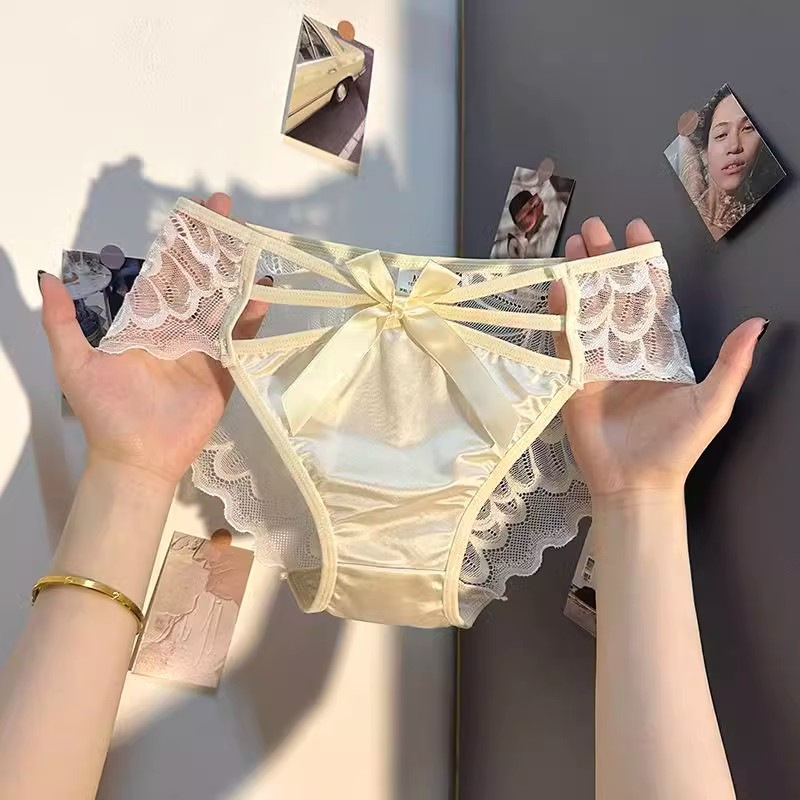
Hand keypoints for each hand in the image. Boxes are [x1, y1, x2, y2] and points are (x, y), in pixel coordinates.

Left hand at [41, 193, 267, 486]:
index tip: (196, 211)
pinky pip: (239, 337)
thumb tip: (48, 276)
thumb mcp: (75, 363)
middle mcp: (175, 325)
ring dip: (237, 272)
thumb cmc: (105, 411)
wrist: (136, 456)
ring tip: (253, 244)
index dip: (180, 240)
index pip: (164, 269)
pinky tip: (262, 293)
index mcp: (144, 318)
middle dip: (214, 244)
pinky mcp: (223, 367)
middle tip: (229, 212)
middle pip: (199, 277)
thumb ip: (63, 321)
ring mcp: (202, 345)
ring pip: (223, 300)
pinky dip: (251, 316)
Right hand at [552, 217, 764, 498]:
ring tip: (572, 245)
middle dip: (605, 259)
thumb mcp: (713, 402)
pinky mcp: (574, 378)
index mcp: (660, 349)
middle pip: (615, 293)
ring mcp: (597, 362)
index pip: (652, 294)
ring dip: (580, 277)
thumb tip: (760, 321)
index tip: (636, 230)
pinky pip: (567, 339)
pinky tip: (558, 286)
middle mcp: (628, 349)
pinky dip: (562, 312)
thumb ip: (732, 362)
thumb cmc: (676, 445)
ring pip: (588, 309)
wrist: (636, 482)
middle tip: (595, 227)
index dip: (644, 261)